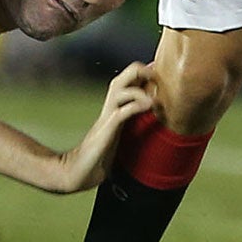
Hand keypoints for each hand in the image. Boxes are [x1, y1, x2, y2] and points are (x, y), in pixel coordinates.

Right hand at [55, 61, 155, 191]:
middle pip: (123, 77)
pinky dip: (136, 105)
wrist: (79, 171)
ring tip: (155, 89)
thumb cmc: (100, 156)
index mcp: (116, 107)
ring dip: (139, 86)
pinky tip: (149, 106)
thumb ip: (131, 124)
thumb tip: (150, 120)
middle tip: (158, 75)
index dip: (145, 73)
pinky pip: (121, 111)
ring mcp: (107, 116)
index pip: (129, 80)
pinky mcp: (106, 129)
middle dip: (142, 70)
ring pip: (119, 88)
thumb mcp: (120, 135)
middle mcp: (110, 107)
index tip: (162, 72)